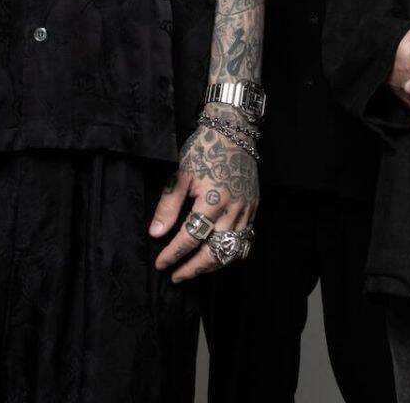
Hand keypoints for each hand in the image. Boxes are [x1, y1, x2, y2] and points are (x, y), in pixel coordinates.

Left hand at [149, 107, 258, 282]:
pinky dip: (230, 253)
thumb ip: (168, 206)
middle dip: (193, 268)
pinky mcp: (253, 209)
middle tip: (176, 276)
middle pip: (213, 251)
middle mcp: (232, 209)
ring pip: (230, 250)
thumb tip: (156, 233)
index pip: (190, 237)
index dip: (174, 254)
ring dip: (211, 265)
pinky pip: (244, 240)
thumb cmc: (204, 150)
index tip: (161, 263)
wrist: (233, 133)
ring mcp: (245, 211)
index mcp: (211, 200)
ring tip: (194, 270)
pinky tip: (217, 256)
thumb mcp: (181, 174)